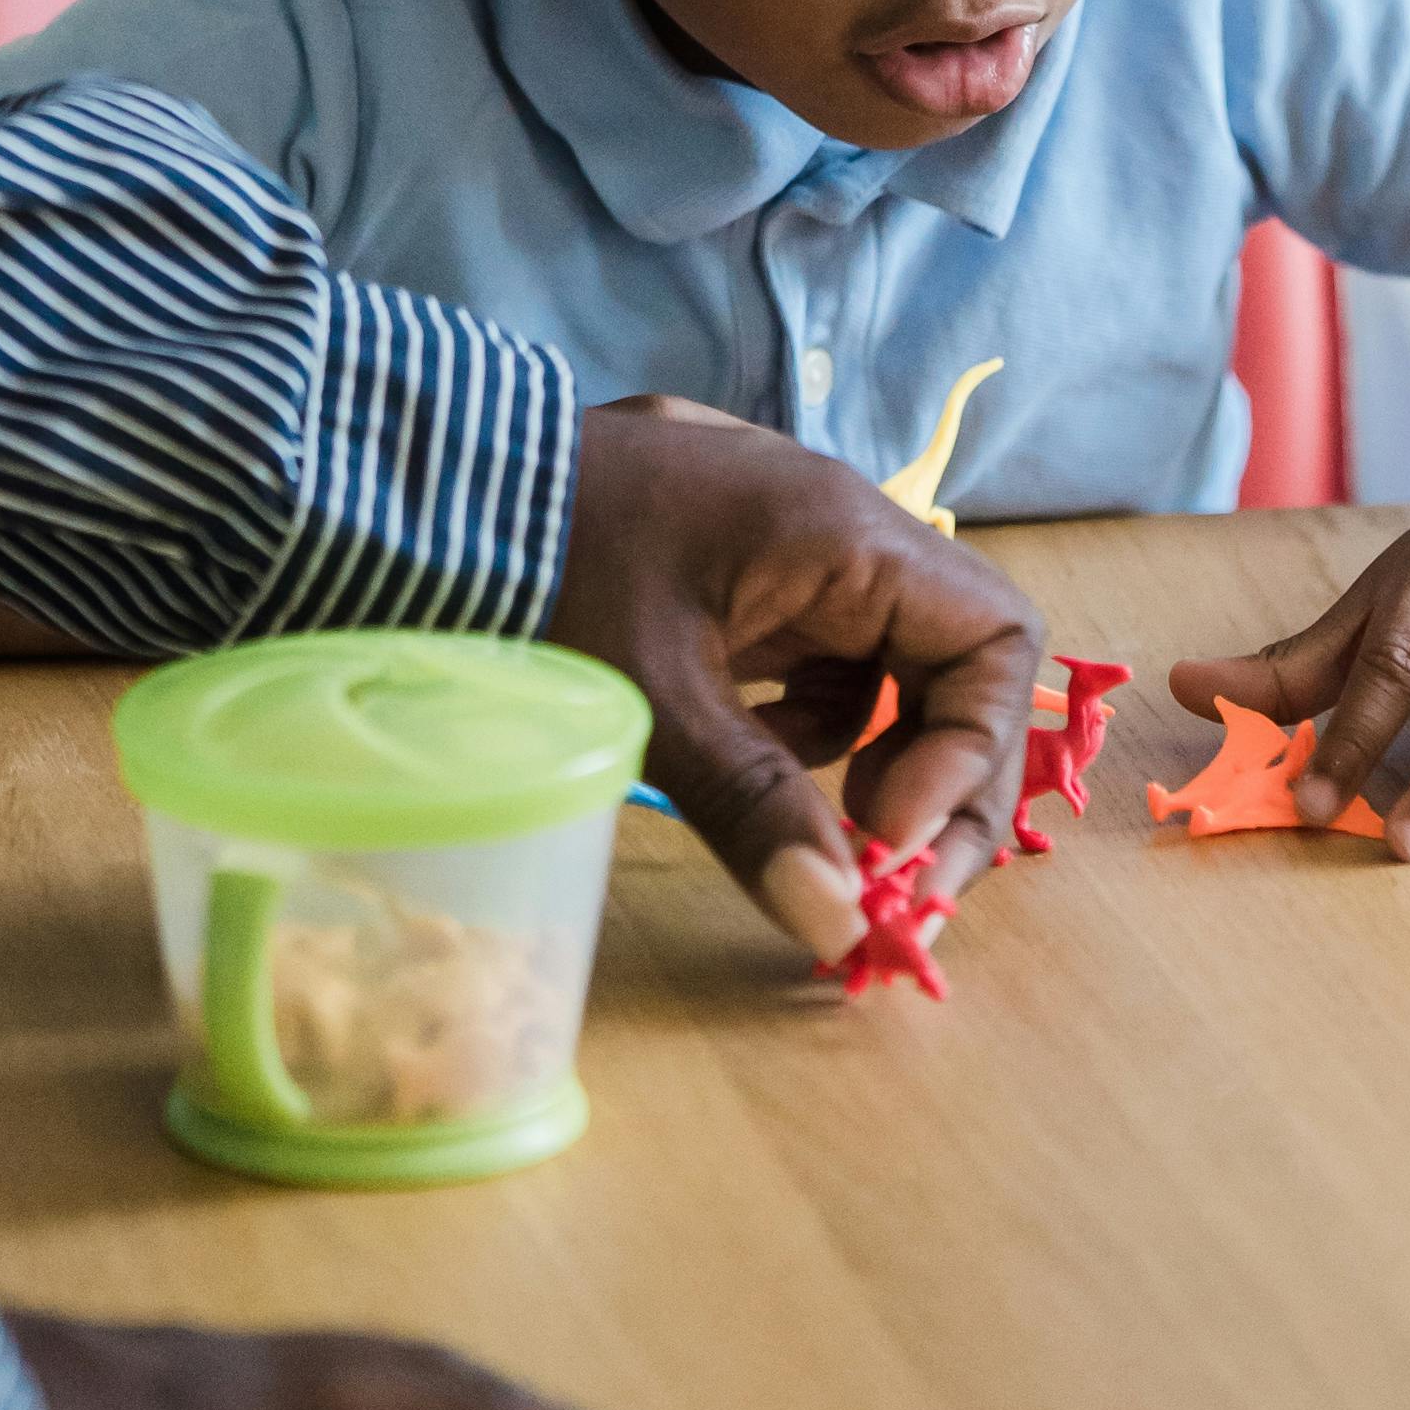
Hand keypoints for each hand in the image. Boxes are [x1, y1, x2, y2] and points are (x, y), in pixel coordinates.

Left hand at [546, 395, 1042, 959]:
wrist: (414, 484)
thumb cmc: (541, 566)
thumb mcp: (651, 696)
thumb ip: (753, 806)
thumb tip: (840, 925)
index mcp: (843, 532)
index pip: (995, 638)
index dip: (973, 749)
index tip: (895, 838)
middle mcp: (838, 533)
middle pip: (953, 664)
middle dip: (938, 781)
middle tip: (886, 882)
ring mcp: (788, 554)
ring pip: (886, 674)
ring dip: (869, 762)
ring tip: (795, 821)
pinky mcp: (739, 580)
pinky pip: (817, 665)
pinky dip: (799, 732)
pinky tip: (731, 755)